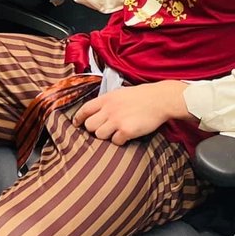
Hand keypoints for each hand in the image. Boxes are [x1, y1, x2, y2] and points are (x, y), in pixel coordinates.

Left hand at [72, 81, 188, 145]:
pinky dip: (119, 141)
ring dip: (107, 136)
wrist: (158, 100)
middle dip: (94, 129)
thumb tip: (97, 112)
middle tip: (102, 129)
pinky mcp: (126, 130)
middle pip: (89, 126)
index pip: (85, 109)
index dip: (78, 118)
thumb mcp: (119, 93)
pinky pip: (115, 141)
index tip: (76, 124)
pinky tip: (126, 135)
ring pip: (100, 135)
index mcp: (106, 98)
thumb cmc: (140, 96)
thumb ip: (107, 102)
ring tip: (116, 132)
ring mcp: (117, 120)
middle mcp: (109, 109)